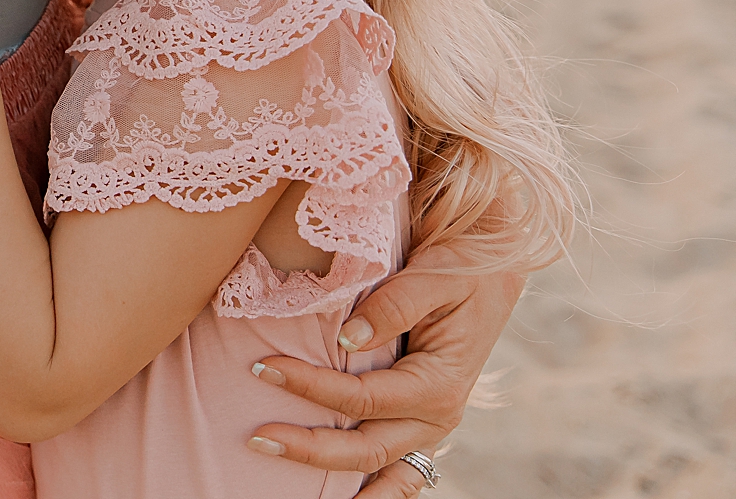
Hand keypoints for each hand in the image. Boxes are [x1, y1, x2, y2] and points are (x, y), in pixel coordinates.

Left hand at [247, 250, 524, 495]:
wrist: (491, 275)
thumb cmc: (460, 271)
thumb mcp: (434, 278)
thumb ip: (394, 306)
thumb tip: (350, 340)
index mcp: (439, 385)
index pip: (362, 399)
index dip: (310, 387)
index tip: (261, 367)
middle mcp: (437, 418)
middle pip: (366, 450)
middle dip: (308, 447)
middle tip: (257, 438)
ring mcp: (428, 429)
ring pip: (378, 469)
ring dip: (332, 477)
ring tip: (283, 475)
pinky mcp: (419, 426)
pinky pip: (397, 473)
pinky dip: (371, 490)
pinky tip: (339, 496)